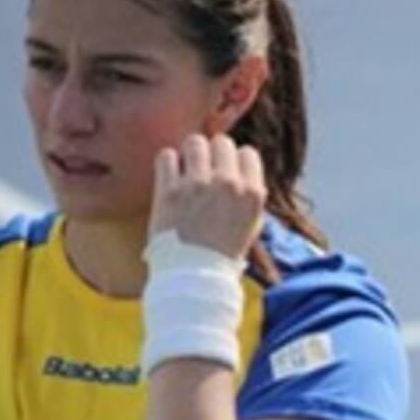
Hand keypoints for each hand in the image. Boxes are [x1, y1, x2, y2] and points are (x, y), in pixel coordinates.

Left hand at [149, 134, 265, 259]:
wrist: (194, 276)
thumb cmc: (223, 253)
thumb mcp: (251, 224)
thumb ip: (249, 194)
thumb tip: (241, 169)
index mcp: (252, 193)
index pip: (247, 153)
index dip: (236, 162)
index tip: (227, 173)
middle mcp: (228, 184)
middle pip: (222, 142)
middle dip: (214, 154)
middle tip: (205, 170)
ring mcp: (198, 185)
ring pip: (195, 142)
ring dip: (191, 154)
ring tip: (187, 169)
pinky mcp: (169, 190)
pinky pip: (166, 155)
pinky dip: (168, 163)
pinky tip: (170, 176)